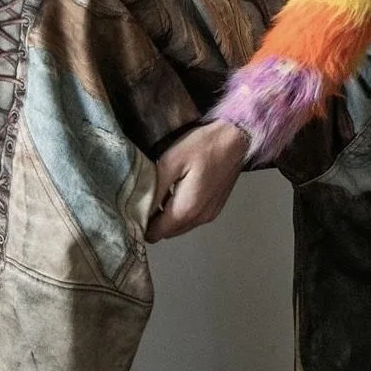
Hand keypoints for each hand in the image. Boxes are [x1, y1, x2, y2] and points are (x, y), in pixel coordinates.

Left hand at [145, 120, 249, 242]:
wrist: (238, 137)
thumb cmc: (203, 146)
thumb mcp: (171, 162)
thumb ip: (155, 189)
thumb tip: (141, 210)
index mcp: (186, 210)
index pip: (156, 233)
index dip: (141, 225)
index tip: (133, 208)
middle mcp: (199, 219)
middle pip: (168, 233)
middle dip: (154, 222)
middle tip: (143, 200)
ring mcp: (210, 214)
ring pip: (180, 227)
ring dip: (168, 218)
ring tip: (158, 196)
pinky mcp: (216, 207)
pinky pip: (192, 219)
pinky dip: (181, 212)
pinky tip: (176, 192)